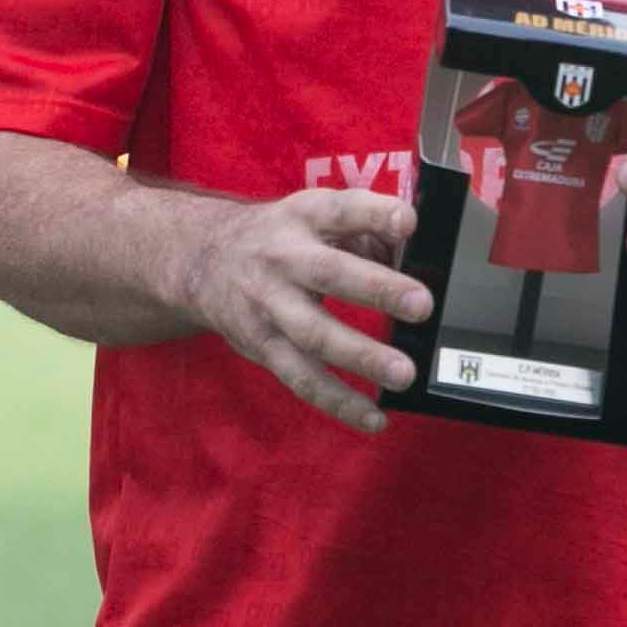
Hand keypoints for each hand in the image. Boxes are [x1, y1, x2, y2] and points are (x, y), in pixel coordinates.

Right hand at [179, 185, 429, 434]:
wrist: (204, 262)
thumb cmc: (281, 239)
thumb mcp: (313, 217)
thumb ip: (365, 230)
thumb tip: (414, 255)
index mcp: (302, 217)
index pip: (339, 209)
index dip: (373, 213)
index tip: (408, 222)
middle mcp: (282, 258)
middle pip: (329, 273)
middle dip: (377, 289)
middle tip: (422, 305)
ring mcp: (269, 305)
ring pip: (315, 334)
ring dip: (361, 356)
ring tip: (403, 374)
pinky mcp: (263, 347)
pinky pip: (302, 379)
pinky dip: (339, 401)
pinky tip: (375, 417)